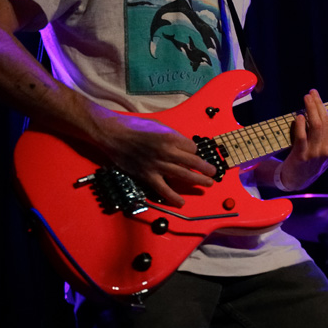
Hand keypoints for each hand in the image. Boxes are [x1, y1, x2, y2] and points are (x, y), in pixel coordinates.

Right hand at [89, 106, 216, 207]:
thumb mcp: (159, 125)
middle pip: (193, 162)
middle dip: (205, 168)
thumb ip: (172, 136)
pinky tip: (181, 202)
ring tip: (208, 184)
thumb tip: (183, 146)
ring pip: (183, 176)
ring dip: (198, 180)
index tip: (192, 153)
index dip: (194, 150)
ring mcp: (158, 165)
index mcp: (171, 137)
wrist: (114, 135)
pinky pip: (163, 189)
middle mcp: (167, 152)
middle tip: (213, 172)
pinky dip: (173, 197)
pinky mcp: (148, 176)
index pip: (192, 148)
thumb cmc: (136, 127)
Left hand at [277, 89, 327, 190]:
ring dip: (311, 109)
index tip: (318, 100)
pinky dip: (301, 125)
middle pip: (326, 121)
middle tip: (312, 93)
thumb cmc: (309, 162)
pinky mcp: (301, 156)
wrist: (295, 181)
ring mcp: (315, 154)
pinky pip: (302, 137)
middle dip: (319, 104)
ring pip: (317, 126)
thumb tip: (326, 113)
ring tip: (306, 98)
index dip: (327, 109)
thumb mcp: (324, 152)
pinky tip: (299, 116)